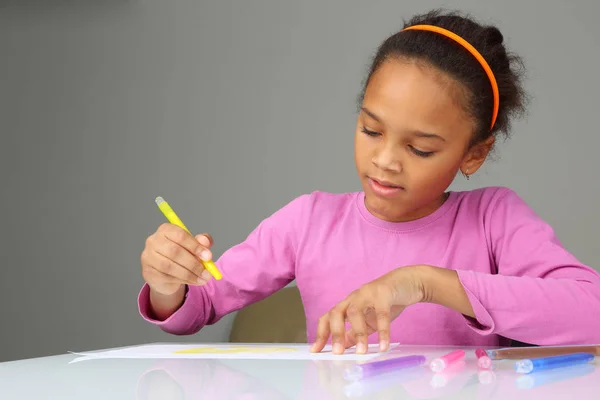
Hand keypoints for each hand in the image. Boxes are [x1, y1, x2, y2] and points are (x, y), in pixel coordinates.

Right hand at [141, 223, 214, 295]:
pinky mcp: (148, 272)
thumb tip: (206, 242)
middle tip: (207, 272)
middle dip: (193, 263)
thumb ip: (201, 242)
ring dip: (189, 274)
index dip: (195, 246)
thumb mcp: (194, 247)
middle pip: (174, 251)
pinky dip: (182, 280)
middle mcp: (153, 241)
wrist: (166, 275)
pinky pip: (166, 277)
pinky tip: (192, 281)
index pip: (180, 235)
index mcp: (166, 230)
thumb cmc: (181, 256)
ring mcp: (148, 257)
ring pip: (170, 266)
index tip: (208, 256)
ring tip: (202, 279)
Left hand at [311, 265, 425, 354]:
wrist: (409, 282)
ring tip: (362, 352)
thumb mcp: (369, 319)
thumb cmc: (386, 301)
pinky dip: (382, 331)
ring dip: (357, 333)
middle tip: (337, 353)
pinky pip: (381, 314)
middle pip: (336, 312)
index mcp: (348, 304)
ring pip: (355, 312)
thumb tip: (343, 346)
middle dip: (335, 333)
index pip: (328, 317)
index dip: (321, 334)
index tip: (315, 351)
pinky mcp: (384, 294)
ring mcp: (368, 294)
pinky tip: (384, 346)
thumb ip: (355, 331)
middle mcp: (354, 297)